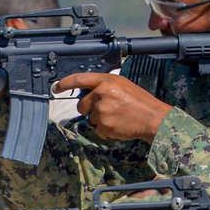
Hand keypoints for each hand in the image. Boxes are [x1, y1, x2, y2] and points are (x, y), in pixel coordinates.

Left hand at [54, 73, 172, 141]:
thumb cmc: (139, 102)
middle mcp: (102, 94)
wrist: (152, 118)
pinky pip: (97, 130)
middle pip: (81, 105)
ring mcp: (102, 110)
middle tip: (105, 110)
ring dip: (100, 121)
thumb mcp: (122, 85)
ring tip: (117, 117)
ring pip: (90, 119)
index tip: (56, 87)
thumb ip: (104, 86)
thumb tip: (87, 92)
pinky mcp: (103, 125)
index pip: (80, 79)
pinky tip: (118, 125)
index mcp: (107, 81)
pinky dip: (106, 130)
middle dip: (88, 110)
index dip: (65, 83)